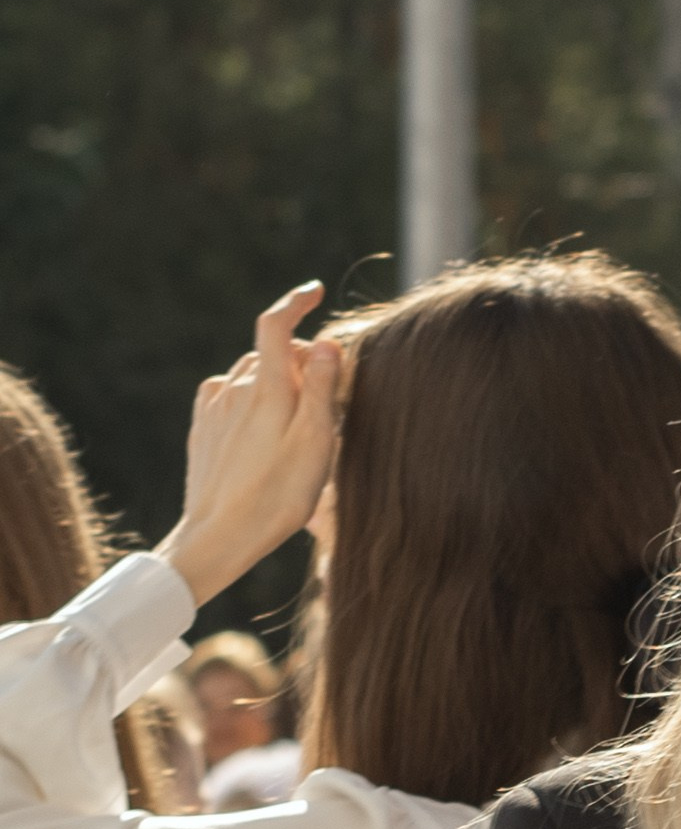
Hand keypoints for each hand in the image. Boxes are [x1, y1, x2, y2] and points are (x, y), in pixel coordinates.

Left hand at [158, 285, 341, 611]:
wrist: (218, 537)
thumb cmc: (276, 497)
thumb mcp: (314, 444)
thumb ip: (320, 388)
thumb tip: (325, 341)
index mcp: (266, 389)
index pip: (276, 324)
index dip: (295, 301)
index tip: (314, 290)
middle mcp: (235, 388)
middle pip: (272, 353)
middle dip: (300, 360)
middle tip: (329, 398)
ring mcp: (215, 407)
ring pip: (252, 374)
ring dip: (277, 381)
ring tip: (299, 420)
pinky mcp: (203, 427)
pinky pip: (230, 395)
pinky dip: (251, 397)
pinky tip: (262, 426)